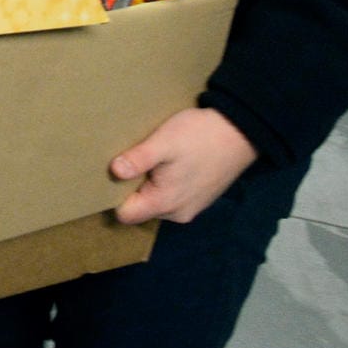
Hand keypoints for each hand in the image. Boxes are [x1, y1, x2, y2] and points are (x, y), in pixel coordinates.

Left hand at [109, 107, 256, 225]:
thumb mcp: (164, 142)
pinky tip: (166, 163)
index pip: (126, 214)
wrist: (241, 132)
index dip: (111, 196)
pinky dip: (164, 184)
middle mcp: (177, 213)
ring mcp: (191, 207)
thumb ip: (139, 159)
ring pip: (156, 203)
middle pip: (140, 209)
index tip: (105, 175)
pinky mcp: (200, 197)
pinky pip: (172, 197)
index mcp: (165, 203)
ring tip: (146, 160)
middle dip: (130, 189)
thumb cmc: (200, 136)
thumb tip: (114, 171)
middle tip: (126, 162)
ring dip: (148, 185)